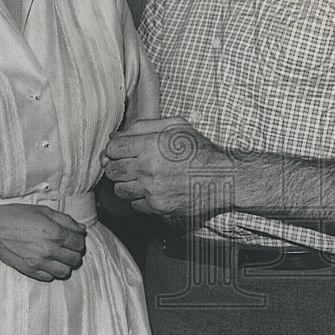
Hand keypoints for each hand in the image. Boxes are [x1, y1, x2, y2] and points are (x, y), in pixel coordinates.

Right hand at [0, 204, 86, 281]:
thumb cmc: (16, 216)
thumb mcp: (43, 211)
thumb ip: (65, 220)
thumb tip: (81, 229)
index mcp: (54, 233)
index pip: (79, 243)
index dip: (79, 240)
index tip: (75, 237)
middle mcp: (49, 250)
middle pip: (75, 259)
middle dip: (75, 252)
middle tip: (68, 247)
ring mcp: (39, 262)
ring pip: (65, 272)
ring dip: (65, 264)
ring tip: (59, 256)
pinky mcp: (29, 270)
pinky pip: (49, 277)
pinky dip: (51, 271)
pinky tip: (47, 261)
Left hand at [102, 117, 230, 217]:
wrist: (223, 178)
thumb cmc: (200, 150)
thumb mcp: (176, 126)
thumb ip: (143, 126)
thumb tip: (116, 135)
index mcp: (150, 145)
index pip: (112, 148)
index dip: (114, 149)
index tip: (121, 151)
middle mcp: (148, 168)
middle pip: (112, 170)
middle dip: (116, 166)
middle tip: (127, 165)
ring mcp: (152, 190)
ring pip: (120, 190)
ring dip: (126, 183)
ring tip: (141, 178)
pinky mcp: (158, 208)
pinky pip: (135, 204)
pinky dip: (140, 198)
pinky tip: (153, 190)